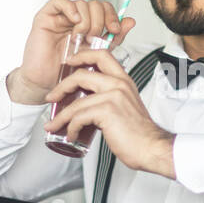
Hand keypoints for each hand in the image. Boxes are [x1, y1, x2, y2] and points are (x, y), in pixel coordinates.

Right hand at [9, 0, 137, 104]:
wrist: (47, 84)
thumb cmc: (69, 72)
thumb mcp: (98, 54)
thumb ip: (113, 38)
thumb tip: (130, 21)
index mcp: (89, 26)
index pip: (105, 9)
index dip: (112, 16)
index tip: (115, 31)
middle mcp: (76, 19)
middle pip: (95, 4)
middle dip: (100, 21)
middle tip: (95, 38)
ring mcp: (61, 17)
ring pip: (81, 3)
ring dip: (87, 20)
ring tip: (81, 37)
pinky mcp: (46, 17)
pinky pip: (59, 1)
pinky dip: (70, 7)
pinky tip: (75, 22)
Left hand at [43, 47, 175, 177]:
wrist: (150, 147)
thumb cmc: (139, 132)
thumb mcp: (126, 106)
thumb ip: (111, 98)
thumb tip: (89, 103)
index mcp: (123, 80)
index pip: (102, 55)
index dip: (82, 55)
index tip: (69, 62)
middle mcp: (118, 84)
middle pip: (81, 75)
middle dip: (61, 87)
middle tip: (52, 97)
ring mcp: (113, 97)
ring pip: (76, 102)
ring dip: (61, 116)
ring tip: (54, 124)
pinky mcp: (106, 112)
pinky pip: (79, 117)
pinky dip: (71, 128)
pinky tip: (71, 135)